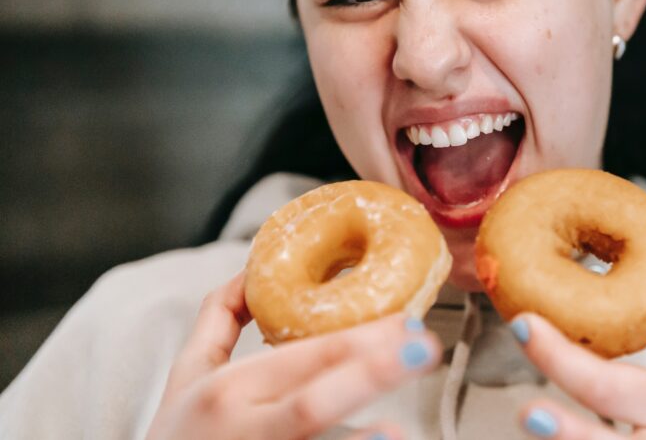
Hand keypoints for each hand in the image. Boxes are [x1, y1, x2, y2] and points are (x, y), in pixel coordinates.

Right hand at [146, 271, 440, 439]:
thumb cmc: (177, 438)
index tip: (406, 321)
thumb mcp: (186, 376)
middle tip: (422, 351)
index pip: (303, 358)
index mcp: (227, 389)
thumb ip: (218, 320)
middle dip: (370, 374)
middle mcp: (243, 430)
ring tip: (399, 433)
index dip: (358, 338)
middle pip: (312, 403)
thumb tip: (252, 269)